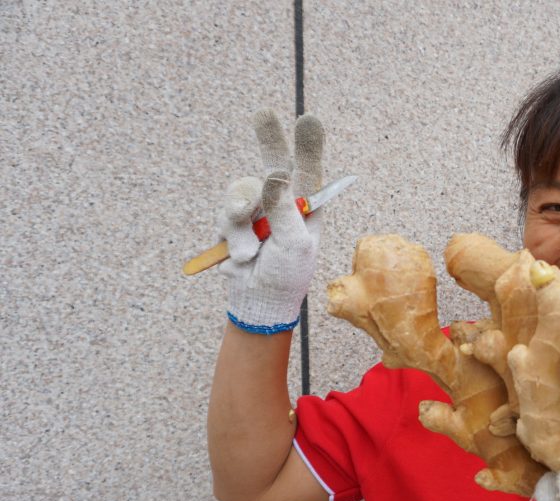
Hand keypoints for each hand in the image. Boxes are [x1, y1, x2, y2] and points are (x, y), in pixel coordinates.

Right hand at [218, 110, 323, 333]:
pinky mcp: (234, 220)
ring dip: (242, 224)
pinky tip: (241, 255)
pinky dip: (232, 234)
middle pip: (272, 163)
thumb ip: (284, 210)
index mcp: (307, 208)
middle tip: (262, 114)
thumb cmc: (286, 275)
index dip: (308, 145)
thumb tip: (275, 175)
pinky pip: (226, 212)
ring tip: (251, 252)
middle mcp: (282, 203)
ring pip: (241, 192)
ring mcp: (257, 210)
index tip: (308, 119)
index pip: (308, 171)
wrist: (258, 301)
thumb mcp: (294, 244)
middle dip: (268, 140)